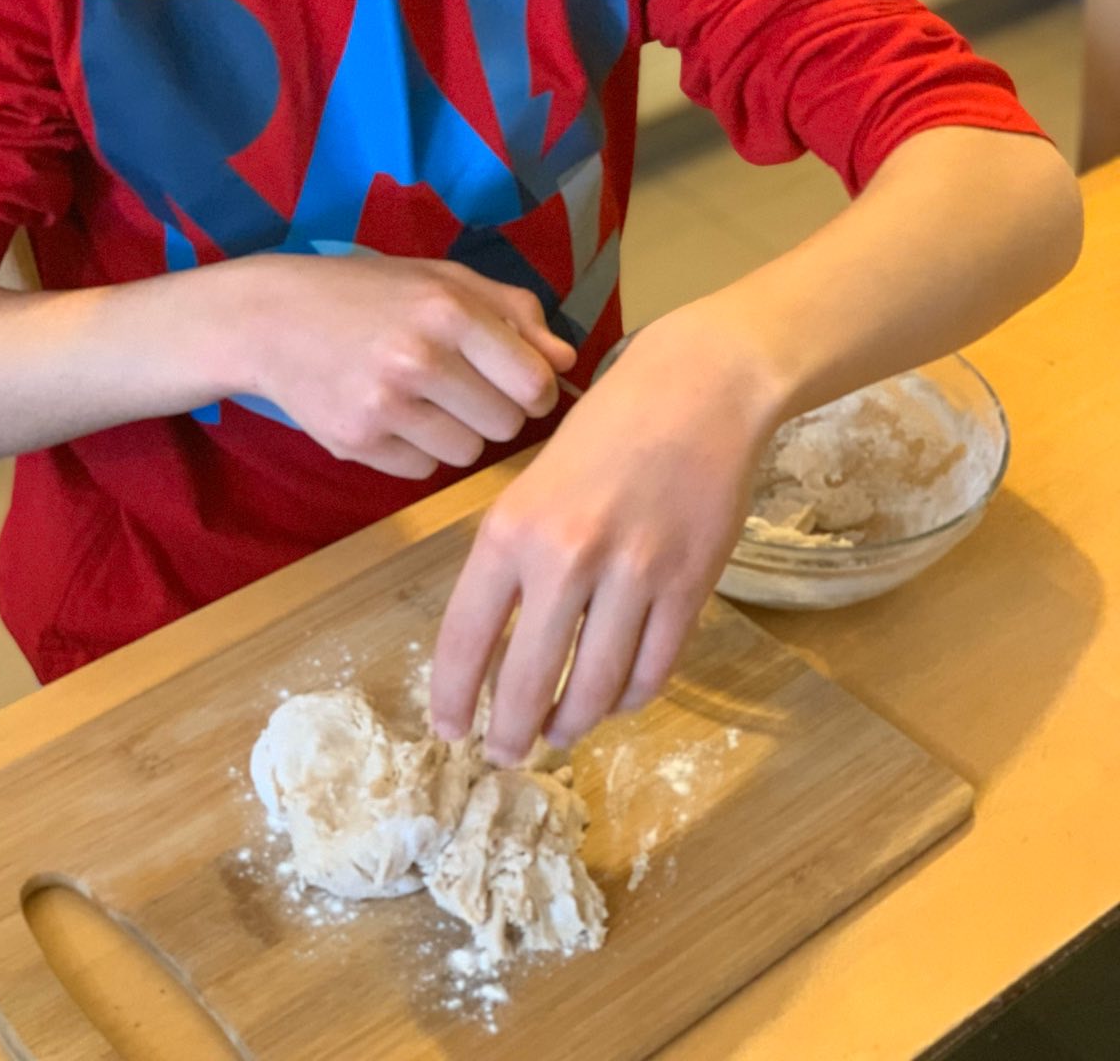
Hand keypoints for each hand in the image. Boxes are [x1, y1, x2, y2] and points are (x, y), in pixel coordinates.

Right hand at [229, 253, 576, 477]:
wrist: (271, 318)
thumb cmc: (372, 294)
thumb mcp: (445, 279)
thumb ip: (514, 312)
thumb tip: (567, 361)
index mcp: (449, 310)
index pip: (535, 383)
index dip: (536, 390)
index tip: (520, 385)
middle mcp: (418, 358)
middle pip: (507, 425)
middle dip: (496, 412)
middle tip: (464, 389)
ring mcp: (383, 406)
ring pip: (467, 454)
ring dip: (458, 434)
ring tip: (425, 400)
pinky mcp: (355, 444)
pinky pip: (422, 470)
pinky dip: (416, 451)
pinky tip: (391, 416)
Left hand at [428, 304, 785, 762]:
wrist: (696, 392)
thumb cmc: (604, 432)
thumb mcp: (531, 486)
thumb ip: (511, 562)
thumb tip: (492, 649)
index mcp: (511, 529)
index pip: (465, 638)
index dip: (452, 698)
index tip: (449, 731)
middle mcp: (567, 557)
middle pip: (527, 682)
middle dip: (510, 734)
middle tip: (506, 754)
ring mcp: (633, 575)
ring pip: (594, 689)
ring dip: (571, 724)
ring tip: (559, 731)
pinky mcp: (689, 586)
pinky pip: (651, 670)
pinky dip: (628, 697)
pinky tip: (613, 698)